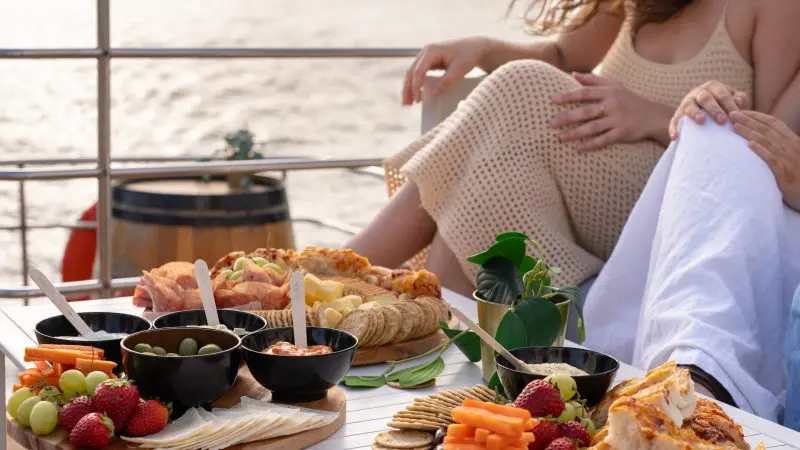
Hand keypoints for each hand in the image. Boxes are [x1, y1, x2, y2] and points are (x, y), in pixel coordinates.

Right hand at [402, 36, 490, 105]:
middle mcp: (426, 51)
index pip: (418, 71)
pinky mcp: (429, 61)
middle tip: (406, 104)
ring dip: (409, 87)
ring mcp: (426, 56)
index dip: (416, 87)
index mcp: (432, 50)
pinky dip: (415, 84)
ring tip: (408, 103)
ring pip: (412, 72)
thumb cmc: (469, 56)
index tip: (418, 100)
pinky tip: (415, 94)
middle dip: (407, 89)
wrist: (476, 47)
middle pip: (411, 72)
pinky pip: (418, 73)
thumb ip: (445, 82)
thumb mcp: (459, 70)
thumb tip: (432, 94)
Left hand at [551, 73, 672, 150]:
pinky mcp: (622, 133)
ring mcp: (617, 119)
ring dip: (575, 133)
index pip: (585, 93)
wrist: (653, 115)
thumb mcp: (614, 86)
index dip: (569, 96)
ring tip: (560, 138)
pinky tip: (578, 148)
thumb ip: (593, 80)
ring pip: (593, 127)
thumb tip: (573, 74)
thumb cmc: (629, 99)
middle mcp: (612, 105)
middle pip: (586, 111)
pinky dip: (591, 145)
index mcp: (609, 92)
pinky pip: (604, 140)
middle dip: (568, 117)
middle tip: (551, 123)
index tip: (554, 100)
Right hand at [669, 81, 749, 138]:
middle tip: (723, 121)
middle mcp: (698, 93)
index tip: (736, 116)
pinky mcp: (677, 115)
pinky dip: (674, 128)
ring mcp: (686, 103)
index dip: (729, 104)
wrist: (702, 113)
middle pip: (706, 98)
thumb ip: (739, 100)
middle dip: (714, 109)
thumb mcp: (732, 100)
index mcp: (713, 87)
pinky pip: (674, 121)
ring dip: (695, 113)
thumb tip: (739, 101)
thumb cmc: (723, 107)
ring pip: (690, 106)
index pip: (722, 94)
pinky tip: (675, 136)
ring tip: (701, 121)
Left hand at [731, 110, 799, 211]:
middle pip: (768, 130)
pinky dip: (762, 151)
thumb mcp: (791, 157)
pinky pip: (773, 160)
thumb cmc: (799, 177)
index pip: (773, 123)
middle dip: (749, 120)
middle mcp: (792, 147)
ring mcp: (789, 160)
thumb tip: (760, 137)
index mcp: (793, 141)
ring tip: (735, 126)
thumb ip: (779, 147)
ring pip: (768, 142)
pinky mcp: (786, 174)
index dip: (757, 116)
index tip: (741, 111)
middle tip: (732, 113)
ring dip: (751, 132)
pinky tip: (750, 145)